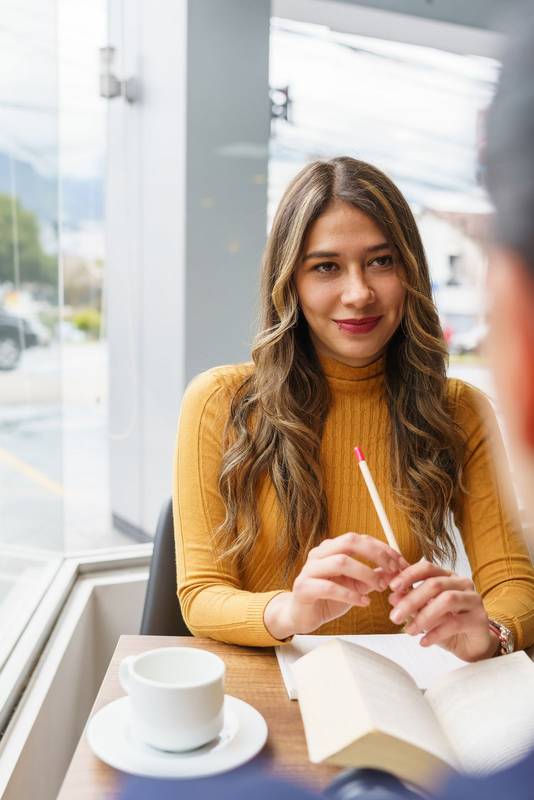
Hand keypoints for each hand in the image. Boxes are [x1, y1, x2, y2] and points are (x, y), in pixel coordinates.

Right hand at [264, 532, 407, 639]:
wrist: (302, 616)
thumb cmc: (327, 597)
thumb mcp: (355, 585)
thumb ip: (373, 576)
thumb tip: (396, 570)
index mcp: (331, 548)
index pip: (359, 539)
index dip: (382, 548)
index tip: (400, 562)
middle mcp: (319, 554)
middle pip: (349, 542)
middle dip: (375, 554)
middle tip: (393, 570)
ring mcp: (309, 570)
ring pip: (340, 562)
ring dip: (366, 574)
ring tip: (380, 587)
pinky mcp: (304, 588)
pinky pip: (329, 587)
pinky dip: (350, 595)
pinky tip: (363, 602)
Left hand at [388, 560, 498, 661]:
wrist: (472, 644)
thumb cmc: (448, 623)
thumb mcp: (425, 612)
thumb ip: (411, 603)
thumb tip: (393, 597)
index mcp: (447, 576)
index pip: (427, 568)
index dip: (409, 575)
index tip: (393, 587)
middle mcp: (462, 583)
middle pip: (435, 584)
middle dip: (411, 600)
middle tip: (395, 616)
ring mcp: (473, 600)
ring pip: (447, 600)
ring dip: (424, 616)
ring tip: (409, 630)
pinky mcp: (479, 619)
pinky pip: (455, 623)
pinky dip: (436, 633)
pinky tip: (423, 641)